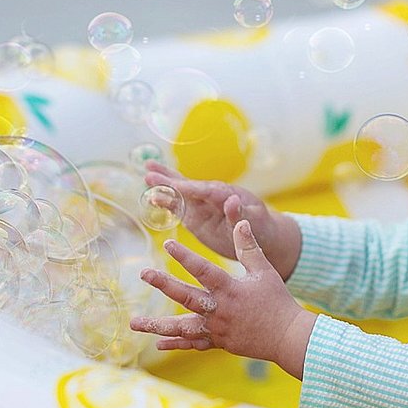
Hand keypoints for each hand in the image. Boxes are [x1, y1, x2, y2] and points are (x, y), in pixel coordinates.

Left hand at [129, 220, 316, 378]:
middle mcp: (219, 310)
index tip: (167, 243)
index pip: (203, 269)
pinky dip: (175, 343)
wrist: (287, 337)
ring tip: (135, 322)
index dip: (185, 256)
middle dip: (164, 284)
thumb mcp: (264, 270)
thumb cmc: (277, 301)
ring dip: (157, 325)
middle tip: (144, 273)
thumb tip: (239, 220)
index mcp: (230, 289)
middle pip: (186, 296)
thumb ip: (248, 246)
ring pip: (182, 327)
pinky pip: (193, 344)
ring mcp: (216, 329)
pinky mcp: (218, 342)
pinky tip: (158, 342)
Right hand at [142, 161, 300, 279]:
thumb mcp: (256, 222)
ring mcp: (203, 206)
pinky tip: (152, 198)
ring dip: (164, 186)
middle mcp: (213, 197)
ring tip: (146, 175)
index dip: (192, 188)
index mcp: (229, 196)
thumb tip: (232, 198)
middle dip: (171, 180)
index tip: (176, 186)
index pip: (208, 190)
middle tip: (150, 170)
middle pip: (189, 186)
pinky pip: (179, 208)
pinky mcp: (196, 217)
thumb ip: (241, 213)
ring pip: (180, 193)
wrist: (261, 237)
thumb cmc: (261, 228)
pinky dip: (166, 203)